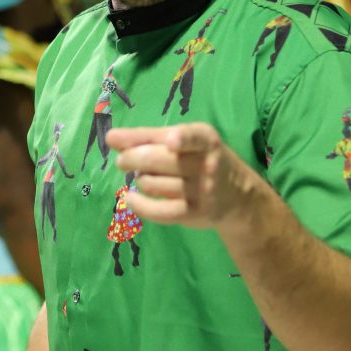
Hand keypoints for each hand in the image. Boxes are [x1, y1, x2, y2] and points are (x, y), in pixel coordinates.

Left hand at [106, 123, 259, 228]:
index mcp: (205, 139)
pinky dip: (138, 204)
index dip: (181, 139)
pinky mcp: (193, 213)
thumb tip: (111, 138)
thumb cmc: (202, 160)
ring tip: (144, 177)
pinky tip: (130, 198)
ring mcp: (201, 191)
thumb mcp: (187, 140)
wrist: (238, 196)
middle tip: (122, 160)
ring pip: (152, 183)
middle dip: (130, 158)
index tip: (171, 142)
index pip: (194, 137)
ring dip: (139, 179)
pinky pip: (157, 211)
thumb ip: (150, 136)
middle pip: (157, 159)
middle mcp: (206, 164)